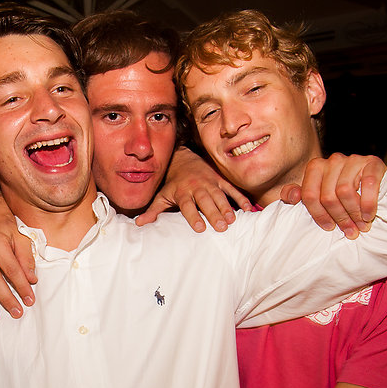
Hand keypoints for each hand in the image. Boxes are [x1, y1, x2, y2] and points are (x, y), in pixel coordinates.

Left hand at [135, 146, 251, 231]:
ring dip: (226, 207)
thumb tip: (139, 223)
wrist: (182, 159)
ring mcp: (210, 182)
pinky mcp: (220, 179)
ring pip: (219, 195)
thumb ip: (153, 210)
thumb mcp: (162, 195)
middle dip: (214, 213)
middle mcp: (197, 187)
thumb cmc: (172, 183)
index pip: (188, 205)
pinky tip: (248, 208)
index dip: (193, 216)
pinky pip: (231, 188)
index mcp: (183, 192)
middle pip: (206, 201)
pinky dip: (240, 197)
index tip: (200, 228)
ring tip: (232, 220)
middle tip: (221, 226)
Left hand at [281, 153, 386, 238]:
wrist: (374, 182)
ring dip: (354, 214)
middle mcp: (333, 160)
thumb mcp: (315, 194)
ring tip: (361, 226)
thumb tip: (293, 196)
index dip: (319, 215)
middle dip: (339, 218)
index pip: (310, 195)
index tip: (329, 228)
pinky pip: (368, 184)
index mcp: (315, 167)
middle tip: (350, 231)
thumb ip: (294, 195)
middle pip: (328, 196)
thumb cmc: (340, 193)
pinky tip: (368, 215)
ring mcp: (353, 159)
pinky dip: (367, 203)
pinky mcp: (373, 162)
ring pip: (345, 192)